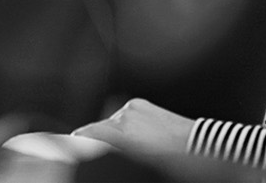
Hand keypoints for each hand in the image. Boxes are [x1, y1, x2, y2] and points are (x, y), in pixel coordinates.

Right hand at [74, 99, 194, 155]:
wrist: (196, 145)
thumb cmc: (169, 161)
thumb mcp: (134, 161)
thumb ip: (111, 151)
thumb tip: (95, 148)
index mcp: (121, 133)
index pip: (85, 134)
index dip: (75, 142)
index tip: (69, 146)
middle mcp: (124, 116)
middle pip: (95, 129)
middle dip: (93, 142)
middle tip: (94, 153)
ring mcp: (132, 108)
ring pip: (109, 122)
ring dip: (109, 134)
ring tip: (119, 150)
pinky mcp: (140, 104)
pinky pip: (122, 116)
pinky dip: (121, 126)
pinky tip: (131, 138)